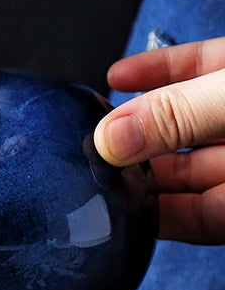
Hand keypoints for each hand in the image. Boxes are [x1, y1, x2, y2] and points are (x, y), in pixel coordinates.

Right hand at [94, 37, 224, 243]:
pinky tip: (127, 214)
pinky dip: (154, 219)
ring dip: (135, 182)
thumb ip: (178, 114)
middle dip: (132, 138)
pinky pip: (188, 220)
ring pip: (176, 179)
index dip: (154, 70)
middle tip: (91, 146)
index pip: (198, 69)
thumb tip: (110, 137)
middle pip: (176, 131)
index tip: (114, 76)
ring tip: (97, 181)